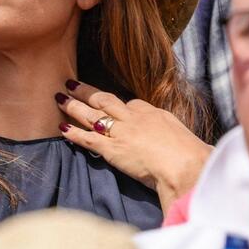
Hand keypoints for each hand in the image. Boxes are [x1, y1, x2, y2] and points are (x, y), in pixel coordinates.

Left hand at [56, 80, 211, 210]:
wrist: (184, 163)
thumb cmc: (189, 153)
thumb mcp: (183, 135)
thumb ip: (173, 134)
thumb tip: (177, 140)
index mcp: (152, 113)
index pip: (131, 103)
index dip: (118, 104)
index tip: (109, 104)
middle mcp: (134, 118)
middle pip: (105, 100)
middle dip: (86, 92)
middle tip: (71, 84)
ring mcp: (121, 132)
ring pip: (92, 115)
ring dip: (74, 106)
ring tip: (59, 98)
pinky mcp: (112, 149)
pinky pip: (87, 139)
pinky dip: (73, 133)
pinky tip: (61, 128)